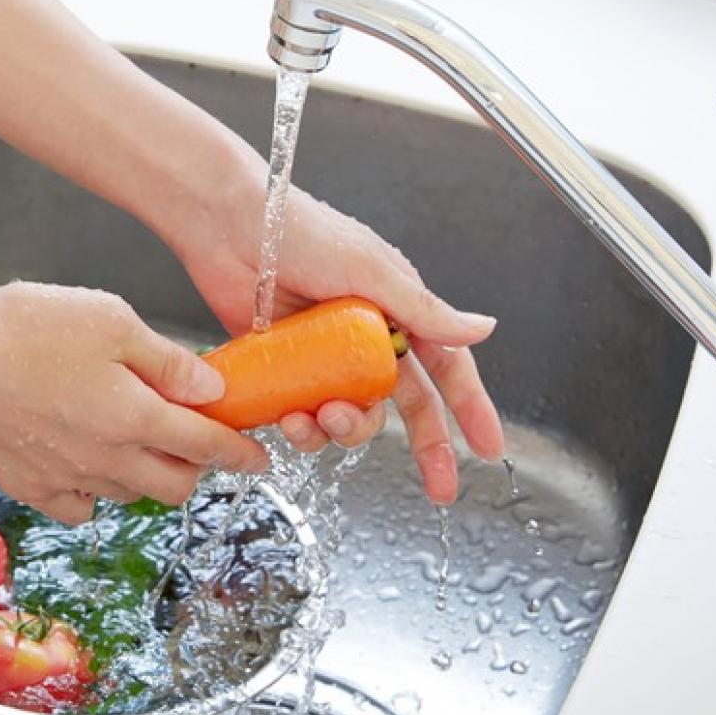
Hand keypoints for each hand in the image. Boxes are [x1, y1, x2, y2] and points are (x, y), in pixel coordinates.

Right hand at [0, 282, 268, 523]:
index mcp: (137, 417)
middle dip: (194, 467)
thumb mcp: (111, 320)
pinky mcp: (29, 486)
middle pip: (174, 485)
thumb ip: (167, 360)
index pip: (206, 446)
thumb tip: (211, 388)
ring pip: (129, 495)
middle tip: (192, 439)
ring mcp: (67, 479)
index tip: (258, 457)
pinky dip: (93, 491)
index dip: (239, 452)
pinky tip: (86, 459)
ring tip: (135, 438)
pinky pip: (79, 505)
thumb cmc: (26, 328)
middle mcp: (108, 460)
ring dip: (146, 474)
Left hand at [168, 158, 504, 505]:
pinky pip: (304, 413)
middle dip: (427, 447)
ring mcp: (325, 356)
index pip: (446, 366)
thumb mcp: (370, 269)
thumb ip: (424, 309)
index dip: (469, 408)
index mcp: (398, 309)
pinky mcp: (286, 369)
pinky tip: (289, 418)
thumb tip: (484, 328)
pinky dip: (302, 426)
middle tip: (438, 486)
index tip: (486, 448)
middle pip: (408, 404)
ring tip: (323, 418)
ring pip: (353, 415)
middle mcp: (366, 337)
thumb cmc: (301, 231)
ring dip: (345, 430)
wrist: (229, 228)